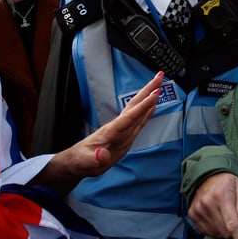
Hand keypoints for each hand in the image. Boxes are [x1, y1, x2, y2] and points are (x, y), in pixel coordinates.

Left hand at [33, 71, 163, 192]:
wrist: (77, 161)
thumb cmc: (81, 161)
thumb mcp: (86, 163)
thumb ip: (95, 159)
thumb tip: (102, 156)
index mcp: (110, 132)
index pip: (129, 117)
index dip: (142, 106)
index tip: (154, 95)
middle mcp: (117, 127)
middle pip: (134, 105)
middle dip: (148, 90)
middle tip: (160, 75)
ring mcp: (121, 130)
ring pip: (137, 109)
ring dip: (148, 96)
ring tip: (159, 84)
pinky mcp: (124, 135)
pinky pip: (138, 120)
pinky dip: (146, 111)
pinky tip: (152, 106)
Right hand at [188, 172, 237, 238]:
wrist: (206, 173)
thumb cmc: (228, 181)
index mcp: (222, 197)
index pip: (234, 226)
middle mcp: (208, 204)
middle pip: (226, 233)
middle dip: (233, 230)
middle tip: (233, 215)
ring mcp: (198, 209)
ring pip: (217, 234)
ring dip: (223, 229)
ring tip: (223, 213)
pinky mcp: (192, 214)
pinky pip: (207, 232)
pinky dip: (214, 228)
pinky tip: (215, 216)